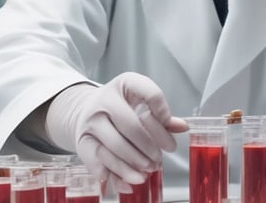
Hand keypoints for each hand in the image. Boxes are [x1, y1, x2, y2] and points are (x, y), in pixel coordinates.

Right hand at [45, 72, 187, 191]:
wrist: (86, 110)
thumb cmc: (120, 107)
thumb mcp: (140, 102)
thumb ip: (161, 114)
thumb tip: (182, 126)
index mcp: (124, 84)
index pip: (148, 92)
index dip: (162, 110)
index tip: (171, 127)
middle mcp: (104, 100)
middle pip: (131, 125)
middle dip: (148, 146)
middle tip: (160, 159)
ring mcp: (91, 121)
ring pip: (115, 146)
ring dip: (134, 162)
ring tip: (149, 171)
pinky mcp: (82, 141)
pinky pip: (99, 161)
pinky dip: (115, 174)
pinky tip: (127, 182)